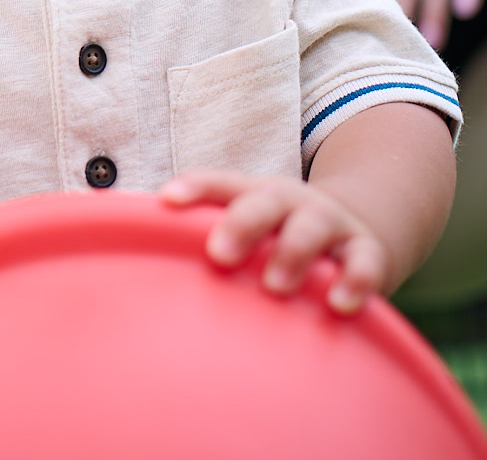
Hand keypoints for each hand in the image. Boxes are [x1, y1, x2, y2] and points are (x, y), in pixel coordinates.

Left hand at [159, 170, 390, 313]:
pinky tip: (341, 303)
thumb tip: (119, 252)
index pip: (221, 184)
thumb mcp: (244, 232)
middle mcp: (291, 203)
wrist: (357, 234)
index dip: (196, 188)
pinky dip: (356, 279)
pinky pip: (365, 262)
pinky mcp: (367, 252)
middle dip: (242, 222)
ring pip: (313, 225)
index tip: (166, 200)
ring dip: (294, 251)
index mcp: (254, 195)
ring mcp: (330, 225)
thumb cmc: (276, 241)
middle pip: (265, 200)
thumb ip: (196, 243)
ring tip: (275, 284)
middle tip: (219, 253)